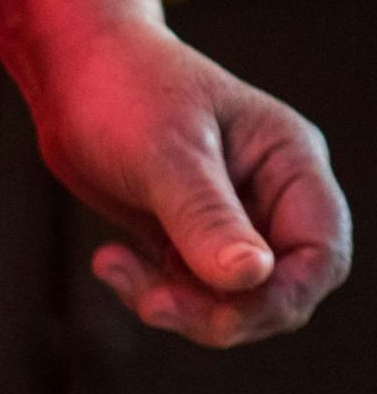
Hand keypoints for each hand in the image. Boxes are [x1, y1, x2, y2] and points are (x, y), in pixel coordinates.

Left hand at [24, 23, 350, 346]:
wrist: (72, 77)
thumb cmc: (125, 93)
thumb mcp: (167, 155)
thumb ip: (207, 218)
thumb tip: (251, 277)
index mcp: (289, 165)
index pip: (321, 254)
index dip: (282, 297)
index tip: (222, 315)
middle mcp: (268, 198)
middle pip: (276, 291)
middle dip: (219, 313)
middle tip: (152, 304)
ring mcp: (228, 221)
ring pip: (226, 301)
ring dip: (173, 304)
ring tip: (112, 265)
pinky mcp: (183, 238)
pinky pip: (184, 291)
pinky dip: (147, 290)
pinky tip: (108, 261)